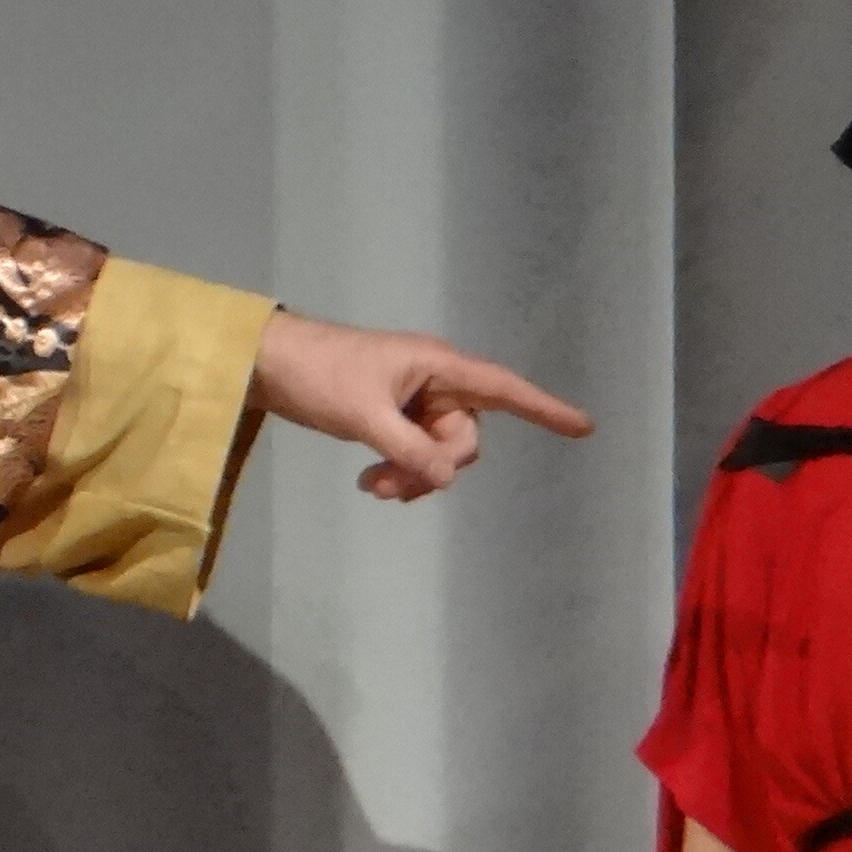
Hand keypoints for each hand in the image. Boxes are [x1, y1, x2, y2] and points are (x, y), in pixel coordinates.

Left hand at [251, 312, 592, 503]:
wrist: (266, 365)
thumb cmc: (316, 374)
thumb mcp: (363, 414)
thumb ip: (407, 449)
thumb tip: (445, 478)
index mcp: (437, 365)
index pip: (503, 388)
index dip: (544, 408)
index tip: (585, 427)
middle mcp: (435, 382)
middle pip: (465, 437)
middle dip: (434, 467)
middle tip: (382, 486)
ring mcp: (415, 401)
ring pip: (440, 452)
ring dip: (413, 475)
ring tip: (370, 486)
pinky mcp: (394, 417)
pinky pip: (418, 454)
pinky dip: (402, 472)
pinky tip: (370, 483)